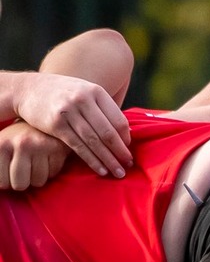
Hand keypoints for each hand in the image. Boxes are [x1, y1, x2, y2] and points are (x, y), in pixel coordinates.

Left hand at [0, 122, 70, 189]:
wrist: (43, 117)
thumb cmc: (19, 137)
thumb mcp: (1, 145)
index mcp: (1, 144)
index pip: (2, 183)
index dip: (7, 182)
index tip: (10, 171)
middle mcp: (21, 144)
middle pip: (20, 185)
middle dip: (23, 182)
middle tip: (24, 169)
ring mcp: (41, 146)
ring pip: (38, 182)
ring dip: (38, 176)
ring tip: (36, 161)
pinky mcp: (58, 149)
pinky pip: (53, 174)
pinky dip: (50, 170)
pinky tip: (47, 158)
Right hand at [11, 73, 130, 176]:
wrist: (27, 89)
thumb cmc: (63, 93)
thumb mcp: (85, 91)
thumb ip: (102, 109)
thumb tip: (126, 135)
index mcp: (96, 91)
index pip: (119, 120)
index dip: (126, 138)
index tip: (129, 150)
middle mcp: (83, 100)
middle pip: (108, 132)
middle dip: (121, 151)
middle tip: (128, 165)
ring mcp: (68, 112)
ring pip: (94, 141)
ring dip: (108, 159)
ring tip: (119, 172)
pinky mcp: (55, 125)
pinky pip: (78, 146)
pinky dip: (91, 160)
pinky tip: (101, 170)